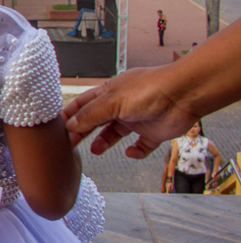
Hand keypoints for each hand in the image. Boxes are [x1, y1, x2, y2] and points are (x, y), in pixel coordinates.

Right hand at [64, 67, 197, 158]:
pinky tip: (131, 152)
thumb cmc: (149, 90)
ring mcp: (138, 118)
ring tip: (96, 149)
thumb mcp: (111, 101)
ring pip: (116, 133)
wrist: (184, 95)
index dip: (71, 114)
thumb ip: (89, 115)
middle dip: (83, 130)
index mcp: (109, 92)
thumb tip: (70, 125)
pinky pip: (141, 146)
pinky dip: (135, 152)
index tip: (59, 126)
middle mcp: (122, 105)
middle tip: (72, 142)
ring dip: (104, 142)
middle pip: (97, 120)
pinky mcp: (153, 132)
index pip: (84, 103)